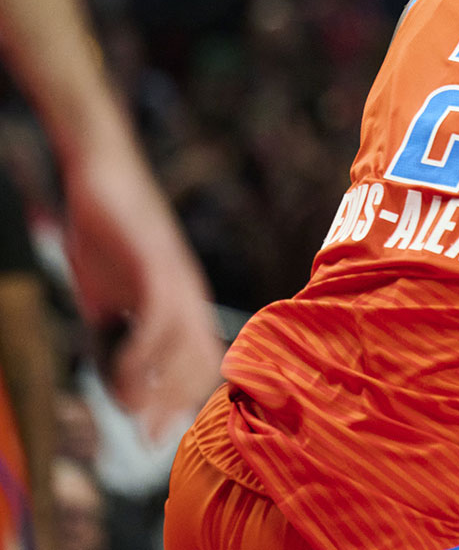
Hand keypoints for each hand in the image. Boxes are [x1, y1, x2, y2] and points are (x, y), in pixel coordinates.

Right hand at [61, 144, 222, 439]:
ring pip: (185, 343)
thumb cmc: (104, 236)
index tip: (160, 436)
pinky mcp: (156, 262)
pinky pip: (161, 313)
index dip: (184, 401)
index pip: (199, 361)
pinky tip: (129, 368)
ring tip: (137, 412)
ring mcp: (176, 278)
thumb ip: (113, 338)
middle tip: (152, 439)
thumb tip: (118, 387)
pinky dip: (148, 347)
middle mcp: (190, 294)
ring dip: (161, 384)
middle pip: (200, 359)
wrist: (101, 175)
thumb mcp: (105, 299)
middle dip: (177, 404)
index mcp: (184, 304)